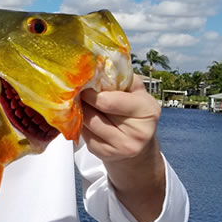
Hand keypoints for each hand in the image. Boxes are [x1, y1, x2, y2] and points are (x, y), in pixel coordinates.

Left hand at [80, 75, 165, 221]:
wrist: (138, 143)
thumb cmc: (134, 110)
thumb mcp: (136, 91)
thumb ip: (122, 78)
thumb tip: (99, 65)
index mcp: (147, 110)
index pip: (109, 101)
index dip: (91, 93)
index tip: (82, 86)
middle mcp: (138, 132)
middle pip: (94, 114)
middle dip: (82, 102)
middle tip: (74, 93)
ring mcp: (123, 147)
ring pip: (87, 125)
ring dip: (79, 114)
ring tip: (77, 104)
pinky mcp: (107, 155)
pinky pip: (85, 137)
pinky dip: (81, 127)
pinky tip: (84, 120)